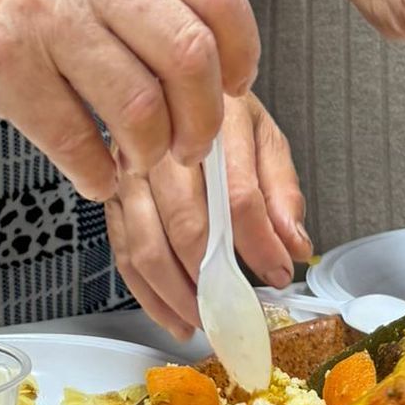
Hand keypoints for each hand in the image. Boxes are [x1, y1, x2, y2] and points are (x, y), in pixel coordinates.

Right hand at [0, 0, 259, 203]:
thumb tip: (206, 60)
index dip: (241, 50)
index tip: (237, 86)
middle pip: (189, 56)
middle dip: (203, 119)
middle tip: (191, 145)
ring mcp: (43, 17)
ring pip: (139, 105)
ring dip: (150, 153)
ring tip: (138, 163)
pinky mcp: (2, 67)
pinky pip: (75, 139)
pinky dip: (97, 173)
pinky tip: (95, 174)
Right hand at [103, 93, 308, 338]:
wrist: (167, 85)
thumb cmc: (219, 117)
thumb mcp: (264, 138)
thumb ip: (282, 191)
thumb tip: (294, 245)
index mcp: (214, 121)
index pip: (237, 194)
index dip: (260, 243)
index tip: (278, 273)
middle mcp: (164, 143)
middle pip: (188, 225)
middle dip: (217, 280)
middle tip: (241, 309)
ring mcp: (130, 169)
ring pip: (149, 247)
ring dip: (180, 296)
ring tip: (209, 320)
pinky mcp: (110, 194)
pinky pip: (124, 253)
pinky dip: (148, 295)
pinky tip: (174, 316)